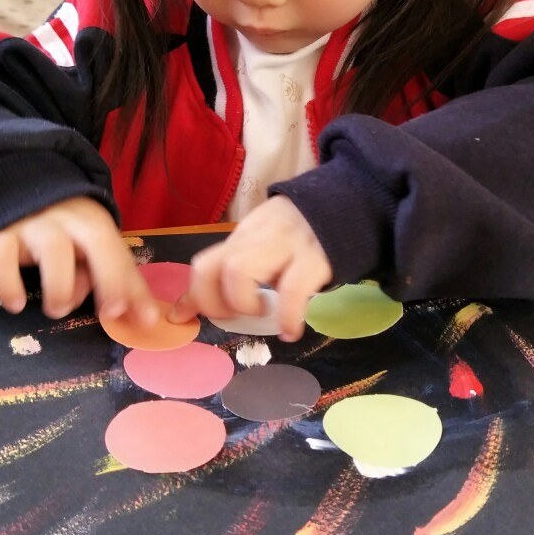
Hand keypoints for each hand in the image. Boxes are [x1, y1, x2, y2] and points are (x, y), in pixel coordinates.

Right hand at [0, 197, 157, 323]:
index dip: (118, 281)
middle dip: (105, 279)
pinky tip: (16, 304)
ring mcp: (33, 225)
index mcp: (94, 224)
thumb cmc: (72, 235)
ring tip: (57, 309)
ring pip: (51, 250)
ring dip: (59, 289)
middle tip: (101, 314)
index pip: (113, 248)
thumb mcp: (101, 252)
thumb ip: (124, 285)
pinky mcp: (0, 235)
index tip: (116, 311)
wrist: (25, 195)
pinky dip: (7, 284)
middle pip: (93, 242)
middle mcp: (67, 220)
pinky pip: (0, 257)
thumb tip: (149, 321)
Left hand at [169, 197, 331, 340]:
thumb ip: (229, 273)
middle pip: (216, 267)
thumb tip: (184, 311)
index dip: (196, 297)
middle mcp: (258, 237)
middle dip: (217, 303)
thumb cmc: (302, 235)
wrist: (349, 204)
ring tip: (263, 313)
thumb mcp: (262, 247)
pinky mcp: (315, 257)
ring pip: (241, 271)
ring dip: (244, 303)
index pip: (204, 263)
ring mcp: (285, 244)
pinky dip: (287, 318)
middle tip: (237, 316)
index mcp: (244, 237)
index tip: (200, 319)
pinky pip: (292, 290)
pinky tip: (291, 330)